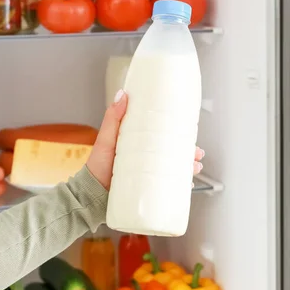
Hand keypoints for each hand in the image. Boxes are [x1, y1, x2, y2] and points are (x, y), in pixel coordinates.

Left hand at [86, 89, 204, 189]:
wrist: (91, 195)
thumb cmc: (97, 166)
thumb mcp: (106, 138)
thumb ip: (113, 117)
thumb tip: (123, 94)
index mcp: (140, 143)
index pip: (164, 136)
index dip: (180, 134)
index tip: (191, 133)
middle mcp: (147, 157)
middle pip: (174, 152)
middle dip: (190, 153)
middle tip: (197, 154)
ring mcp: (149, 173)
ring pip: (175, 169)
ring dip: (188, 168)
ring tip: (194, 169)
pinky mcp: (149, 188)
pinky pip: (168, 186)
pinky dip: (180, 186)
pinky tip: (187, 186)